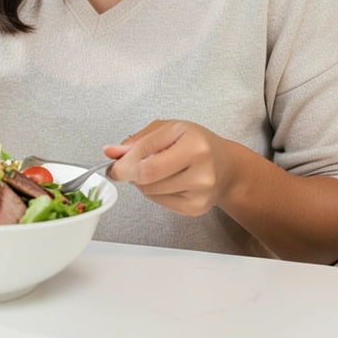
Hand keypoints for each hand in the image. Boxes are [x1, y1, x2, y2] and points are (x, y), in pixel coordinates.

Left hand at [104, 120, 234, 216]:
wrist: (226, 167)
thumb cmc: (197, 143)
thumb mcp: (169, 129)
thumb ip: (138, 140)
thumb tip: (111, 152)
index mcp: (194, 144)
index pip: (146, 154)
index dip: (123, 161)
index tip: (113, 164)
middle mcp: (201, 169)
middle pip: (146, 177)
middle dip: (129, 173)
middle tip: (127, 168)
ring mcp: (200, 192)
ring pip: (150, 191)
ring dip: (142, 182)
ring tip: (155, 170)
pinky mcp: (196, 208)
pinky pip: (159, 202)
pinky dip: (154, 192)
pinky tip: (166, 181)